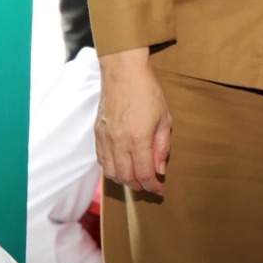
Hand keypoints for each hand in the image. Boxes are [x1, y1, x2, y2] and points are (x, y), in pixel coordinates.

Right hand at [95, 47, 170, 194]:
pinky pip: (102, 160)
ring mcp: (106, 139)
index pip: (144, 174)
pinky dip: (111, 169)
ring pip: (111, 173)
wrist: (123, 73)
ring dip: (124, 180)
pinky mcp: (98, 134)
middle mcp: (119, 142)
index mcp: (138, 139)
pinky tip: (121, 167)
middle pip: (126, 177)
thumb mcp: (164, 119)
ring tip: (135, 178)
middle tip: (149, 186)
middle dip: (139, 186)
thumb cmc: (147, 92)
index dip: (153, 186)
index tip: (159, 190)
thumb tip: (159, 169)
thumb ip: (162, 146)